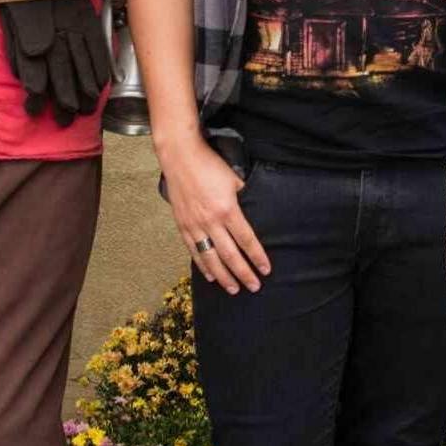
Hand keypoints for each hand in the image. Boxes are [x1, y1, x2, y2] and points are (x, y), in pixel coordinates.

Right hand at [160, 133, 270, 293]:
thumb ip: (244, 197)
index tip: (266, 269)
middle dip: (244, 273)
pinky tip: (212, 275)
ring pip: (211, 258)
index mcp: (228, 210)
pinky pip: (194, 251)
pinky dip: (203, 265)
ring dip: (224, 276)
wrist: (180, 157)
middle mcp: (211, 221)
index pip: (247, 240)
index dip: (257, 257)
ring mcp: (195, 225)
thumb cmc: (209, 165)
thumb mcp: (234, 179)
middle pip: (231, 255)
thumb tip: (253, 211)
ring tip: (234, 289)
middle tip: (254, 286)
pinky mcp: (182, 225)